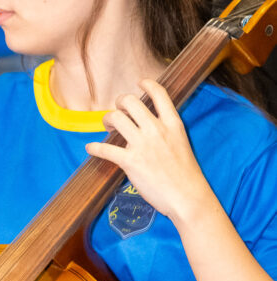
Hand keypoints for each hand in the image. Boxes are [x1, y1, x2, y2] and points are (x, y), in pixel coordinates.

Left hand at [85, 79, 212, 224]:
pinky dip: (94, 148)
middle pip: (130, 101)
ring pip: (115, 118)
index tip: (139, 82)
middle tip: (118, 112)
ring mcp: (142, 145)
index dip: (147, 84)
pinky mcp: (131, 162)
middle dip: (120, 103)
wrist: (188, 198)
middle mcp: (156, 130)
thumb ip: (167, 132)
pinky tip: (91, 148)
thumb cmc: (186, 175)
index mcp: (173, 124)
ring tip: (107, 127)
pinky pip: (105, 149)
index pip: (159, 93)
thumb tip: (152, 127)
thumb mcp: (182, 144)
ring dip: (107, 120)